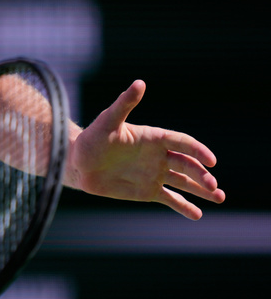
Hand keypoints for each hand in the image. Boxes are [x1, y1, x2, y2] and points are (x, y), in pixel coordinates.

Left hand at [67, 80, 225, 219]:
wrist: (78, 163)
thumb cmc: (92, 139)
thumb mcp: (108, 120)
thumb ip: (125, 103)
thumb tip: (139, 82)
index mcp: (154, 138)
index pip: (182, 142)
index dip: (198, 150)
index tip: (211, 160)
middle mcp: (159, 156)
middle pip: (187, 165)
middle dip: (202, 175)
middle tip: (213, 186)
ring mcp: (155, 174)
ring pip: (184, 183)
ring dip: (202, 190)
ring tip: (220, 197)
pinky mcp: (147, 191)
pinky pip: (170, 199)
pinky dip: (184, 207)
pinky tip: (198, 215)